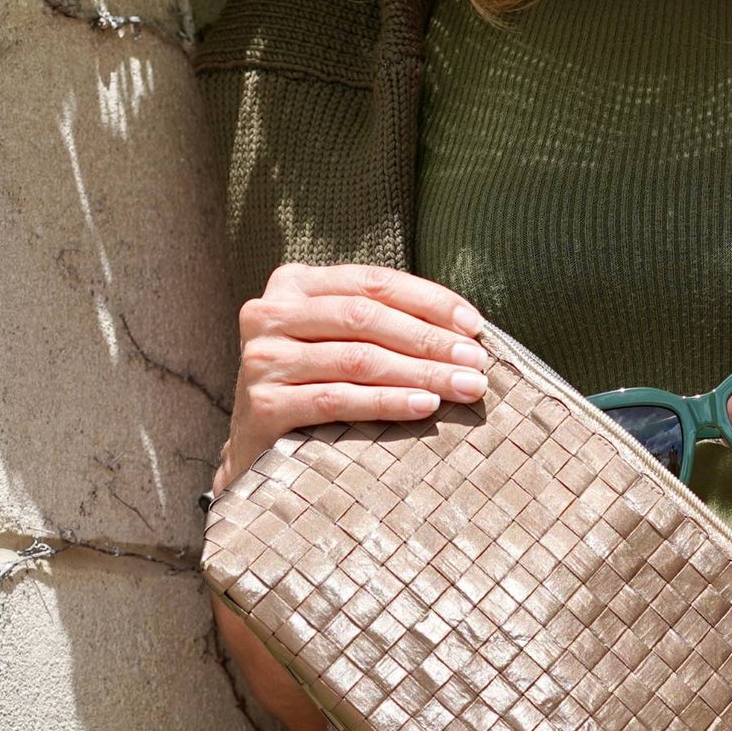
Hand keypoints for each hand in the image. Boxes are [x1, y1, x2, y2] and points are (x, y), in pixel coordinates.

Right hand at [216, 263, 487, 493]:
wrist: (256, 447)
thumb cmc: (315, 383)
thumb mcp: (339, 338)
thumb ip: (383, 322)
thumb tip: (466, 331)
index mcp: (294, 284)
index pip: (373, 283)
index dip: (429, 301)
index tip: (474, 326)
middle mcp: (270, 314)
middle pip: (366, 319)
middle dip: (430, 340)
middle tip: (476, 364)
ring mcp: (262, 359)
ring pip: (357, 360)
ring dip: (420, 373)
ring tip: (463, 387)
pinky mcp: (262, 404)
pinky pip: (338, 400)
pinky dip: (387, 402)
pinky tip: (425, 407)